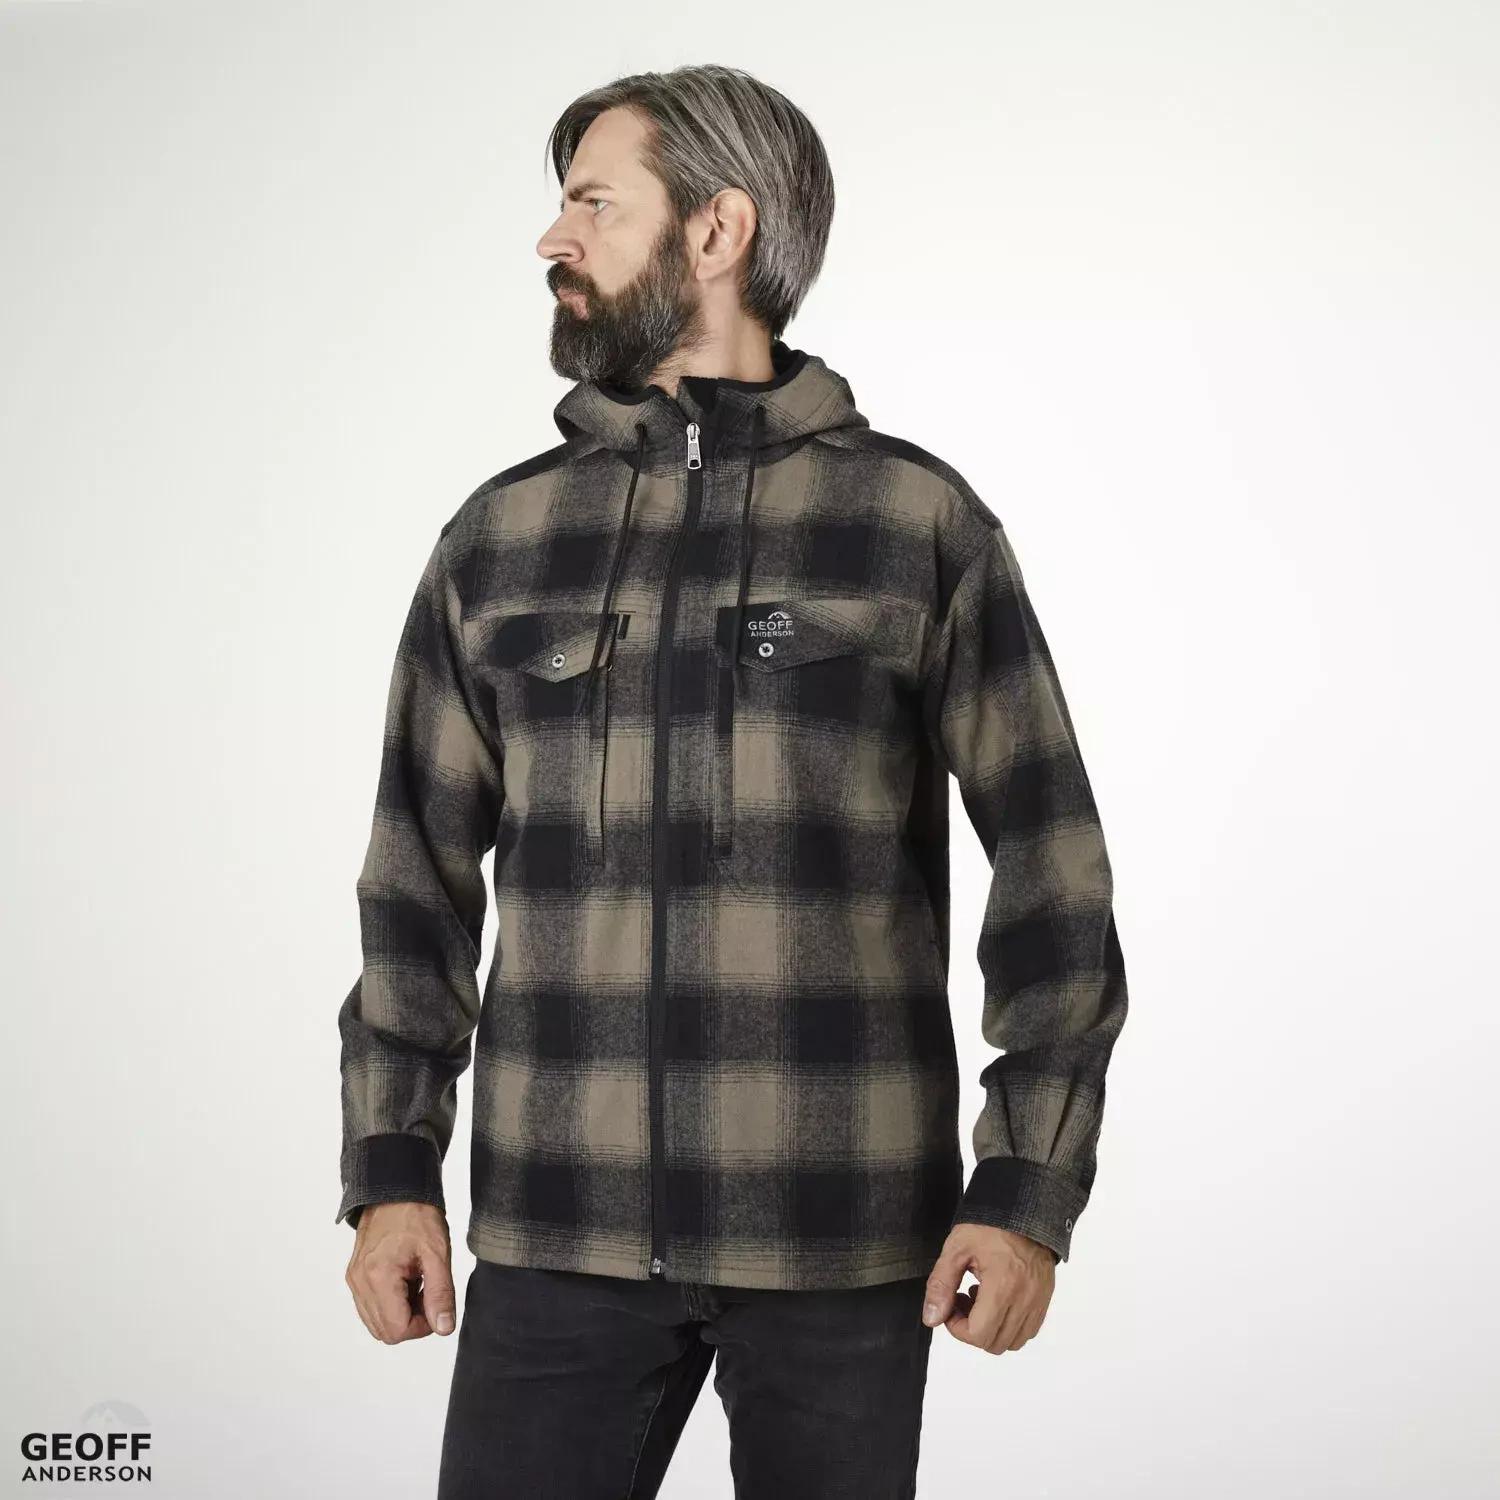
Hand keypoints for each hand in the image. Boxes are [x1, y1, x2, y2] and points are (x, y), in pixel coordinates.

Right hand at [344, 1201, 456, 1343]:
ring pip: (376, 1322)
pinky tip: (406, 1281)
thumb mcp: (437, 1252)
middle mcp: (359, 1282)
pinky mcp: (355, 1276)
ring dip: (400, 1313)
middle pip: (384, 1331)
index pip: (397, 1330)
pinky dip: (390, 1303)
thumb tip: (444, 1328)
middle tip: (428, 1292)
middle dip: (412, 1321)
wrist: (397, 1189)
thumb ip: (441, 1293)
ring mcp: (354, 1280)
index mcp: (378, 1276)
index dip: (422, 1326)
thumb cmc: (417, 1214)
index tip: (436, 1303)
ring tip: (417, 1283)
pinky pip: (370, 1306)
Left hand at [921, 1222, 1056, 1353]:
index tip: (951, 1305)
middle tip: (962, 1301)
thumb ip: (941, 1285)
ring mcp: (1038, 1301)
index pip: (978, 1335)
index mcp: (1002, 1286)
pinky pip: (1029, 1329)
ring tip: (981, 1299)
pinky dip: (1011, 1325)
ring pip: (1013, 1341)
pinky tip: (998, 1300)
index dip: (957, 1328)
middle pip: (995, 1343)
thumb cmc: (991, 1224)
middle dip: (973, 1329)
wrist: (1023, 1209)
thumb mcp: (957, 1249)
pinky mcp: (1045, 1298)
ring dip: (993, 1329)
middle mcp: (1025, 1299)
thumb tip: (932, 1317)